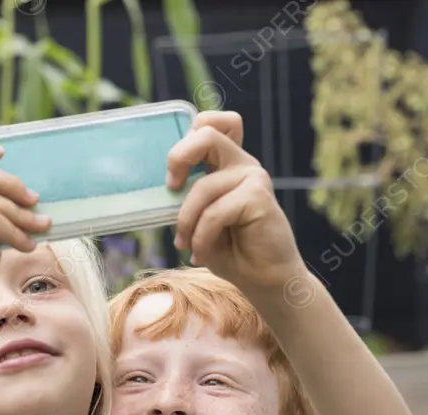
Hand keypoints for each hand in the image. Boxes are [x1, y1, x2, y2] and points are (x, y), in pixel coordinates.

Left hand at [168, 112, 305, 290]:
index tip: (174, 176)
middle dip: (178, 158)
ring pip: (203, 186)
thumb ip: (187, 196)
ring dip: (186, 222)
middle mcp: (240, 163)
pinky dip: (202, 237)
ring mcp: (252, 176)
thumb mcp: (199, 219)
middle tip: (171, 189)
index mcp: (226, 162)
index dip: (186, 137)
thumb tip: (164, 187)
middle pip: (205, 132)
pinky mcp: (259, 196)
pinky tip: (202, 254)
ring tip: (186, 246)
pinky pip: (214, 212)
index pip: (210, 122)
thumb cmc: (230, 249)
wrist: (264, 279)